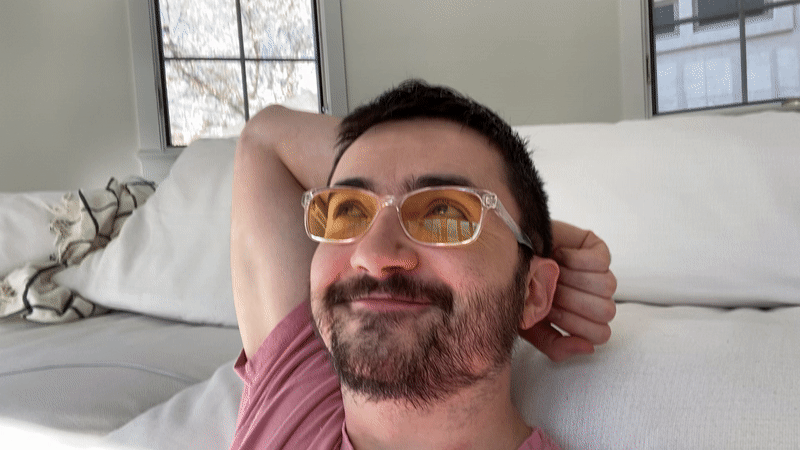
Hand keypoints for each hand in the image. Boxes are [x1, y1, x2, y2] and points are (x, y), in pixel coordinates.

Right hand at [520, 221, 616, 361]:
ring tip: (551, 271)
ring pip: (607, 286)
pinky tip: (558, 256)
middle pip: (606, 311)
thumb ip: (555, 345)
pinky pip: (601, 262)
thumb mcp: (530, 326)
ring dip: (571, 279)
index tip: (548, 311)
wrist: (504, 254)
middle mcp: (593, 297)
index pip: (601, 334)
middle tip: (548, 290)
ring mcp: (598, 272)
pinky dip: (575, 260)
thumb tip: (588, 348)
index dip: (574, 325)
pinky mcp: (596, 248)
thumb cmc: (516, 290)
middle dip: (571, 301)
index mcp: (581, 319)